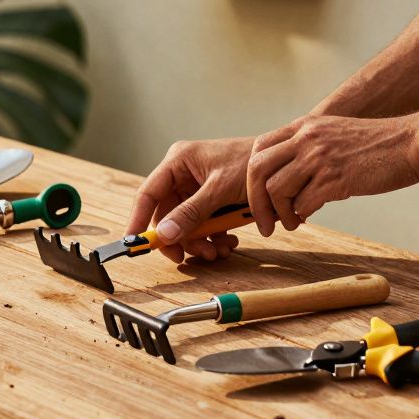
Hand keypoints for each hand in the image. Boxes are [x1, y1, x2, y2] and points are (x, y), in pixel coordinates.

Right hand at [127, 137, 253, 262]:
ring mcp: (197, 189)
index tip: (134, 244)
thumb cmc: (252, 164)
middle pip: (168, 215)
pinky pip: (203, 225)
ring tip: (219, 251)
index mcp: (178, 162)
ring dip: (200, 242)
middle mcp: (183, 175)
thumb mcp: (220, 190)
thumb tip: (165, 235)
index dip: (139, 220)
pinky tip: (229, 242)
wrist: (284, 165)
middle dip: (181, 238)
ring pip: (185, 225)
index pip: (148, 194)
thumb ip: (191, 213)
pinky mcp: (211, 201)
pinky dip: (214, 238)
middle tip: (190, 256)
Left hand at [246, 114, 418, 235]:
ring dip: (279, 214)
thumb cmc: (378, 144)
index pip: (258, 148)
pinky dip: (301, 215)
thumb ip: (309, 148)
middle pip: (257, 170)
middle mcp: (307, 138)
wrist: (414, 141)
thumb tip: (290, 180)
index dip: (252, 176)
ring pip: (275, 189)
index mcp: (305, 126)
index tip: (257, 196)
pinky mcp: (336, 179)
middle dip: (254, 201)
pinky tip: (309, 217)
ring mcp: (320, 157)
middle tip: (262, 222)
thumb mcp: (335, 134)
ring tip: (291, 223)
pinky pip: (302, 204)